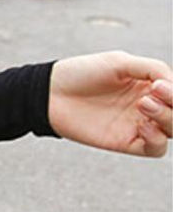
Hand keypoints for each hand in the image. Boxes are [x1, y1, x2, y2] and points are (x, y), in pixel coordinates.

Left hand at [48, 50, 172, 156]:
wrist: (50, 93)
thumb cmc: (82, 73)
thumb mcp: (120, 63)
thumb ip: (152, 69)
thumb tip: (172, 85)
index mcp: (150, 84)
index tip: (158, 85)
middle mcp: (148, 105)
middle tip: (152, 94)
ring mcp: (137, 125)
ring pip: (172, 131)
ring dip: (167, 118)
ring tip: (144, 105)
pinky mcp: (124, 142)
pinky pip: (154, 149)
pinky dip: (157, 140)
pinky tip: (143, 126)